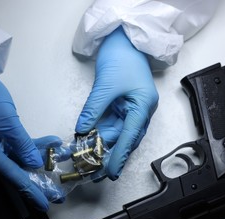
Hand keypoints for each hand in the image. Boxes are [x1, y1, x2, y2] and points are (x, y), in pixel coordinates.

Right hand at [0, 63, 53, 210]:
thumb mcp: (6, 121)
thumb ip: (22, 144)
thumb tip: (35, 164)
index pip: (13, 178)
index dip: (31, 192)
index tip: (45, 204)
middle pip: (16, 173)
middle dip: (39, 181)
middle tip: (58, 193)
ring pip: (19, 160)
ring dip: (40, 160)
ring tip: (59, 161)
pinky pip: (16, 146)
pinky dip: (32, 146)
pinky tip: (50, 142)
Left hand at [75, 27, 158, 179]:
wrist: (124, 40)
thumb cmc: (121, 58)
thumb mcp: (105, 86)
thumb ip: (93, 110)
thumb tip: (82, 130)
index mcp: (143, 106)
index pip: (129, 137)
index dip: (119, 155)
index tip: (110, 172)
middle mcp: (140, 111)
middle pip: (125, 138)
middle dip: (110, 154)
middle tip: (95, 171)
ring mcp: (132, 109)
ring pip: (117, 133)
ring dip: (104, 145)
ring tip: (89, 160)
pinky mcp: (122, 106)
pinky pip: (112, 124)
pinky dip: (101, 133)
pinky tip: (91, 142)